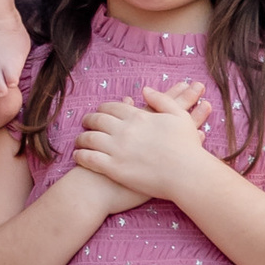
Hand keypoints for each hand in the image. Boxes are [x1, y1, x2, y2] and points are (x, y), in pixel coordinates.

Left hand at [73, 80, 215, 204]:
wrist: (187, 175)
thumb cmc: (187, 147)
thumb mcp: (179, 116)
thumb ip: (161, 99)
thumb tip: (145, 90)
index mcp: (138, 116)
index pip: (112, 107)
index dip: (103, 108)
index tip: (99, 111)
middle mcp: (124, 130)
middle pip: (97, 120)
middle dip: (89, 120)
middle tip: (85, 122)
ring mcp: (117, 149)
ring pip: (89, 138)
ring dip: (81, 137)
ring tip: (78, 140)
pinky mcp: (114, 168)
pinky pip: (89, 159)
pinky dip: (80, 155)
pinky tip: (77, 155)